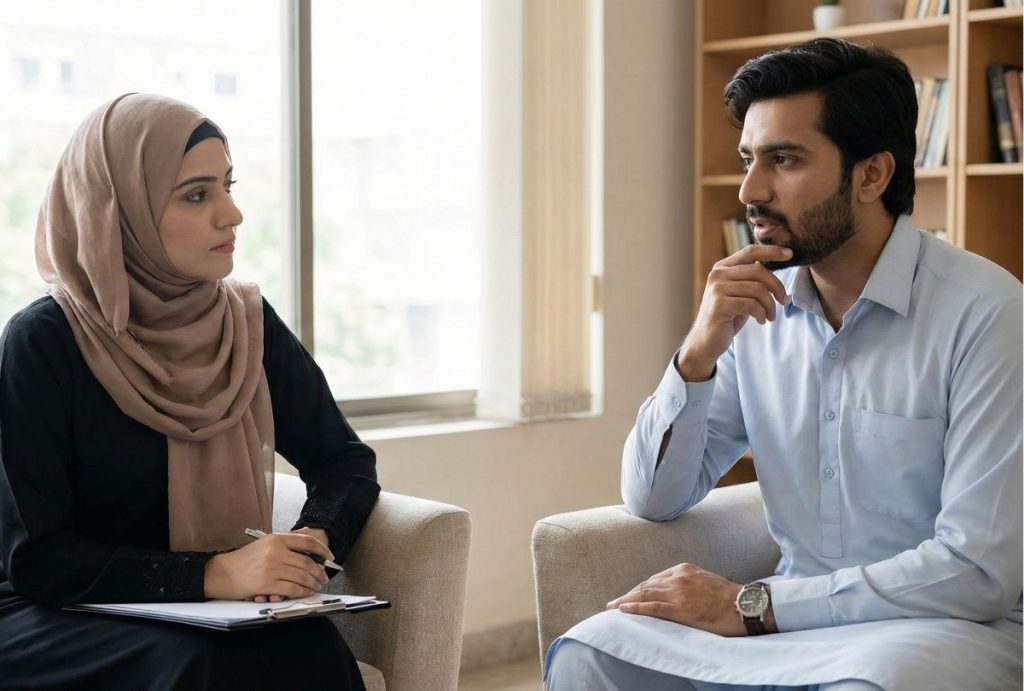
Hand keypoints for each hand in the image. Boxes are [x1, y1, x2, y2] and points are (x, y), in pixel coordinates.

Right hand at [204, 531, 333, 601]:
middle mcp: (276, 551)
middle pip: (307, 562)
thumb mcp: (265, 543)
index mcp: (276, 539)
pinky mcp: (267, 584)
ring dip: (313, 584)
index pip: (307, 541)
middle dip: (319, 572)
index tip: (330, 557)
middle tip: (324, 578)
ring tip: (317, 586)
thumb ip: (287, 540)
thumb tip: (309, 536)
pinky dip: (303, 592)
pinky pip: (292, 589)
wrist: (222, 573)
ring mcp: (272, 568)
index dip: (322, 550)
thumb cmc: (244, 559)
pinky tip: (306, 592)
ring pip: (302, 577)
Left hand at [606, 562, 745, 636]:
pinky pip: (652, 608)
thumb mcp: (705, 581)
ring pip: (645, 595)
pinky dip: (635, 608)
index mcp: (683, 569)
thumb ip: (689, 584)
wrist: (746, 605)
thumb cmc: (729, 597)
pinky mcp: (680, 608)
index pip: (654, 579)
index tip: (629, 595)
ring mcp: (678, 592)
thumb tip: (679, 593)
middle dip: (629, 594)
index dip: (639, 589)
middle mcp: (678, 577)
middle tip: (613, 603)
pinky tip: (623, 610)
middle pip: (646, 586)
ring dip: (626, 601)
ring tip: (612, 608)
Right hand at [677, 244, 791, 381]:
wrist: (705, 341)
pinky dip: (761, 314)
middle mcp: (718, 274)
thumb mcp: (738, 292)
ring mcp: (717, 289)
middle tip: (784, 301)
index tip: (789, 254)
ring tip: (770, 316)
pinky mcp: (720, 305)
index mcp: (722, 267)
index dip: (772, 251)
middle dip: (777, 286)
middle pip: (758, 271)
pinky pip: (752, 305)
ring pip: (758, 289)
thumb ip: (749, 278)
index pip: (750, 251)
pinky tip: (760, 320)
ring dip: (770, 305)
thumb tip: (772, 262)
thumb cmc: (727, 316)